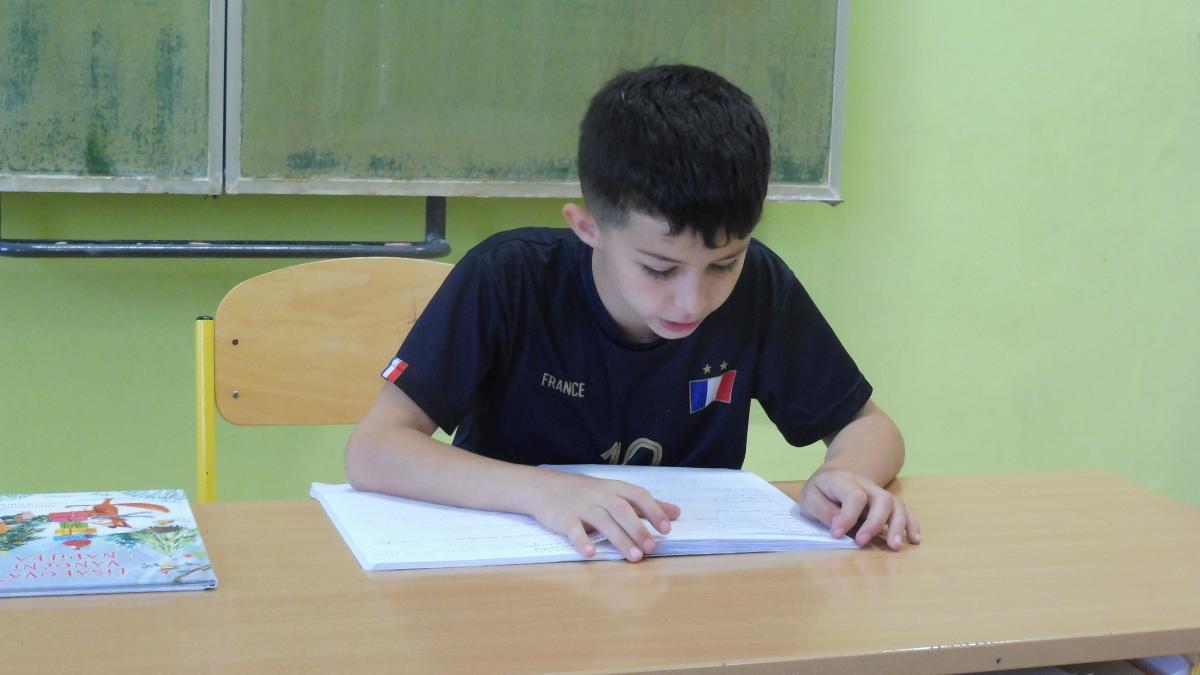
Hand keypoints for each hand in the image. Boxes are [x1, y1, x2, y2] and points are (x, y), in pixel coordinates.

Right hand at [528, 469, 680, 561]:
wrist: (544, 487)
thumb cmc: (585, 493)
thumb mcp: (615, 493)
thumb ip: (645, 505)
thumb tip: (677, 513)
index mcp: (615, 488)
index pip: (638, 495)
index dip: (654, 510)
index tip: (667, 528)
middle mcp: (600, 495)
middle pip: (622, 509)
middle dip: (638, 529)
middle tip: (651, 548)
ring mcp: (581, 506)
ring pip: (603, 521)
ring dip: (619, 539)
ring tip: (634, 557)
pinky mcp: (564, 518)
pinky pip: (573, 529)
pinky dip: (582, 541)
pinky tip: (591, 553)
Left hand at [797, 468, 920, 549]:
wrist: (837, 476)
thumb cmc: (822, 491)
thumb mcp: (810, 497)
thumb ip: (822, 509)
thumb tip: (837, 525)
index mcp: (844, 482)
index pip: (853, 496)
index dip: (847, 516)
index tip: (836, 534)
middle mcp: (866, 486)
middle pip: (881, 499)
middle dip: (874, 523)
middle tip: (861, 542)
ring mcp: (879, 494)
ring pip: (896, 505)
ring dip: (897, 526)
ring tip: (894, 546)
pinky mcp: (889, 504)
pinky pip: (906, 510)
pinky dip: (912, 524)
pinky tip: (913, 539)